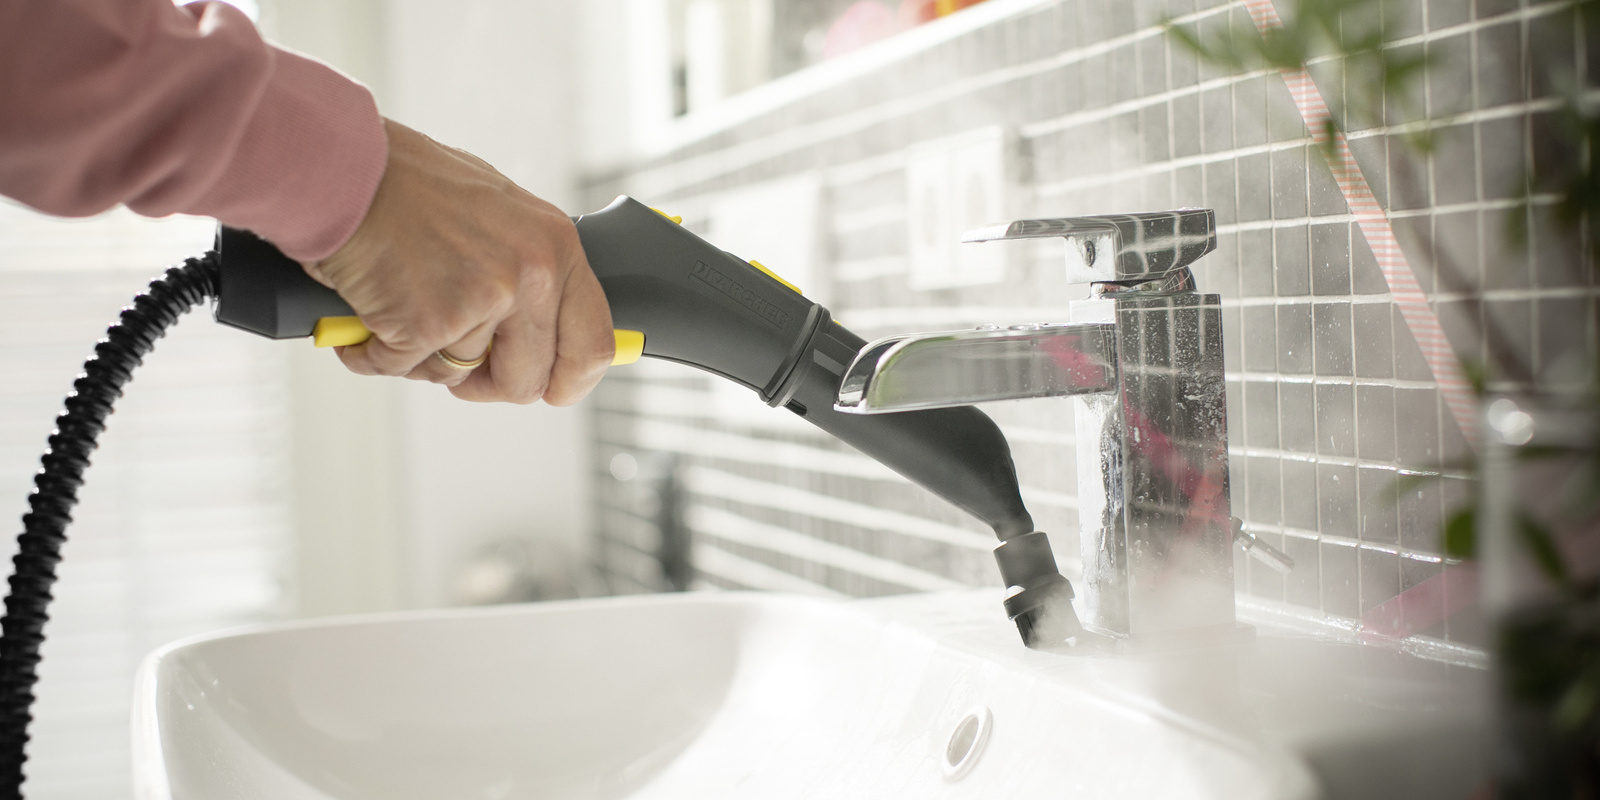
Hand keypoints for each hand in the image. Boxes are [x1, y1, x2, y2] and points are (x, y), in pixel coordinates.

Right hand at [305, 118, 613, 404]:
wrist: (343, 166)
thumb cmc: (409, 183)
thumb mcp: (500, 214)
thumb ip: (530, 269)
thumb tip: (549, 324)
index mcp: (557, 247)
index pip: (592, 345)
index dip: (569, 381)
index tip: (551, 389)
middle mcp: (530, 276)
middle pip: (526, 380)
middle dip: (486, 383)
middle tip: (455, 363)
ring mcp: (480, 302)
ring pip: (456, 376)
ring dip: (420, 356)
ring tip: (398, 304)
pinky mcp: (426, 324)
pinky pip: (402, 369)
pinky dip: (373, 352)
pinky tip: (366, 312)